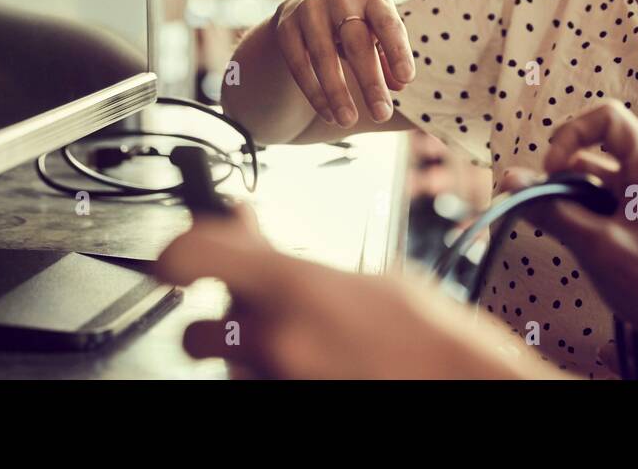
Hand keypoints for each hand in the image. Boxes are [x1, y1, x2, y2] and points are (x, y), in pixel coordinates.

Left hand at [155, 202, 557, 379]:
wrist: (464, 386)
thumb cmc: (427, 333)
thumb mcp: (363, 274)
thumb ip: (290, 257)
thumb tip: (244, 229)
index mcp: (292, 286)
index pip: (190, 257)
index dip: (175, 253)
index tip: (174, 257)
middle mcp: (272, 339)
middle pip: (198, 328)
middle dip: (220, 320)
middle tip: (256, 311)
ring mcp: (274, 383)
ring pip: (227, 366)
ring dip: (251, 353)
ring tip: (306, 346)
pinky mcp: (282, 408)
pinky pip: (254, 388)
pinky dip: (272, 377)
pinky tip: (312, 367)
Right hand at [273, 0, 414, 128]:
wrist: (308, 8)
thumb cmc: (356, 29)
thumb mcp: (378, 38)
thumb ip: (389, 59)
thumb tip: (399, 84)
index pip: (387, 23)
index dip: (397, 50)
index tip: (406, 79)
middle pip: (356, 42)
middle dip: (370, 81)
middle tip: (381, 115)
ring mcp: (309, 10)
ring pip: (323, 55)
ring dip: (337, 92)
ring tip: (348, 121)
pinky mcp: (285, 27)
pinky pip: (299, 64)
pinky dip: (314, 92)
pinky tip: (329, 115)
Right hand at [501, 99, 637, 377]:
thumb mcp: (597, 245)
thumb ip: (552, 210)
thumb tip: (510, 181)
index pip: (606, 118)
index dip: (572, 134)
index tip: (553, 170)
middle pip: (593, 151)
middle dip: (559, 175)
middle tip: (539, 206)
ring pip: (593, 183)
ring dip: (566, 200)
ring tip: (550, 228)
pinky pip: (601, 208)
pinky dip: (579, 219)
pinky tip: (568, 243)